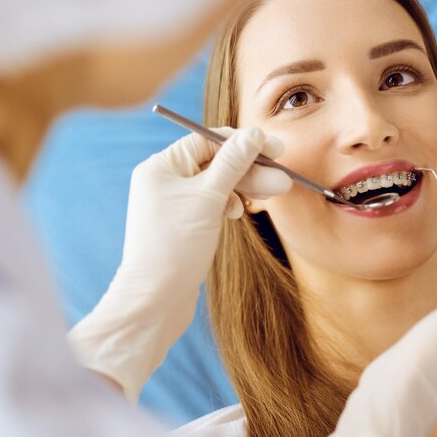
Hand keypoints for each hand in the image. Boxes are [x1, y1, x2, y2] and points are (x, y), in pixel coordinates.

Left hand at [68, 127, 290, 402]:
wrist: (154, 302)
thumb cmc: (175, 247)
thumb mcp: (209, 198)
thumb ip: (233, 163)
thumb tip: (253, 134)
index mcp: (161, 166)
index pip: (208, 141)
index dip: (244, 143)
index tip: (275, 149)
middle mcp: (164, 181)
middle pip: (215, 163)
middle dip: (250, 169)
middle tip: (282, 179)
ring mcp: (173, 204)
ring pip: (217, 184)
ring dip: (244, 187)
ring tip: (272, 194)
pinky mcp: (183, 224)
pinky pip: (212, 203)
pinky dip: (230, 204)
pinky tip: (239, 213)